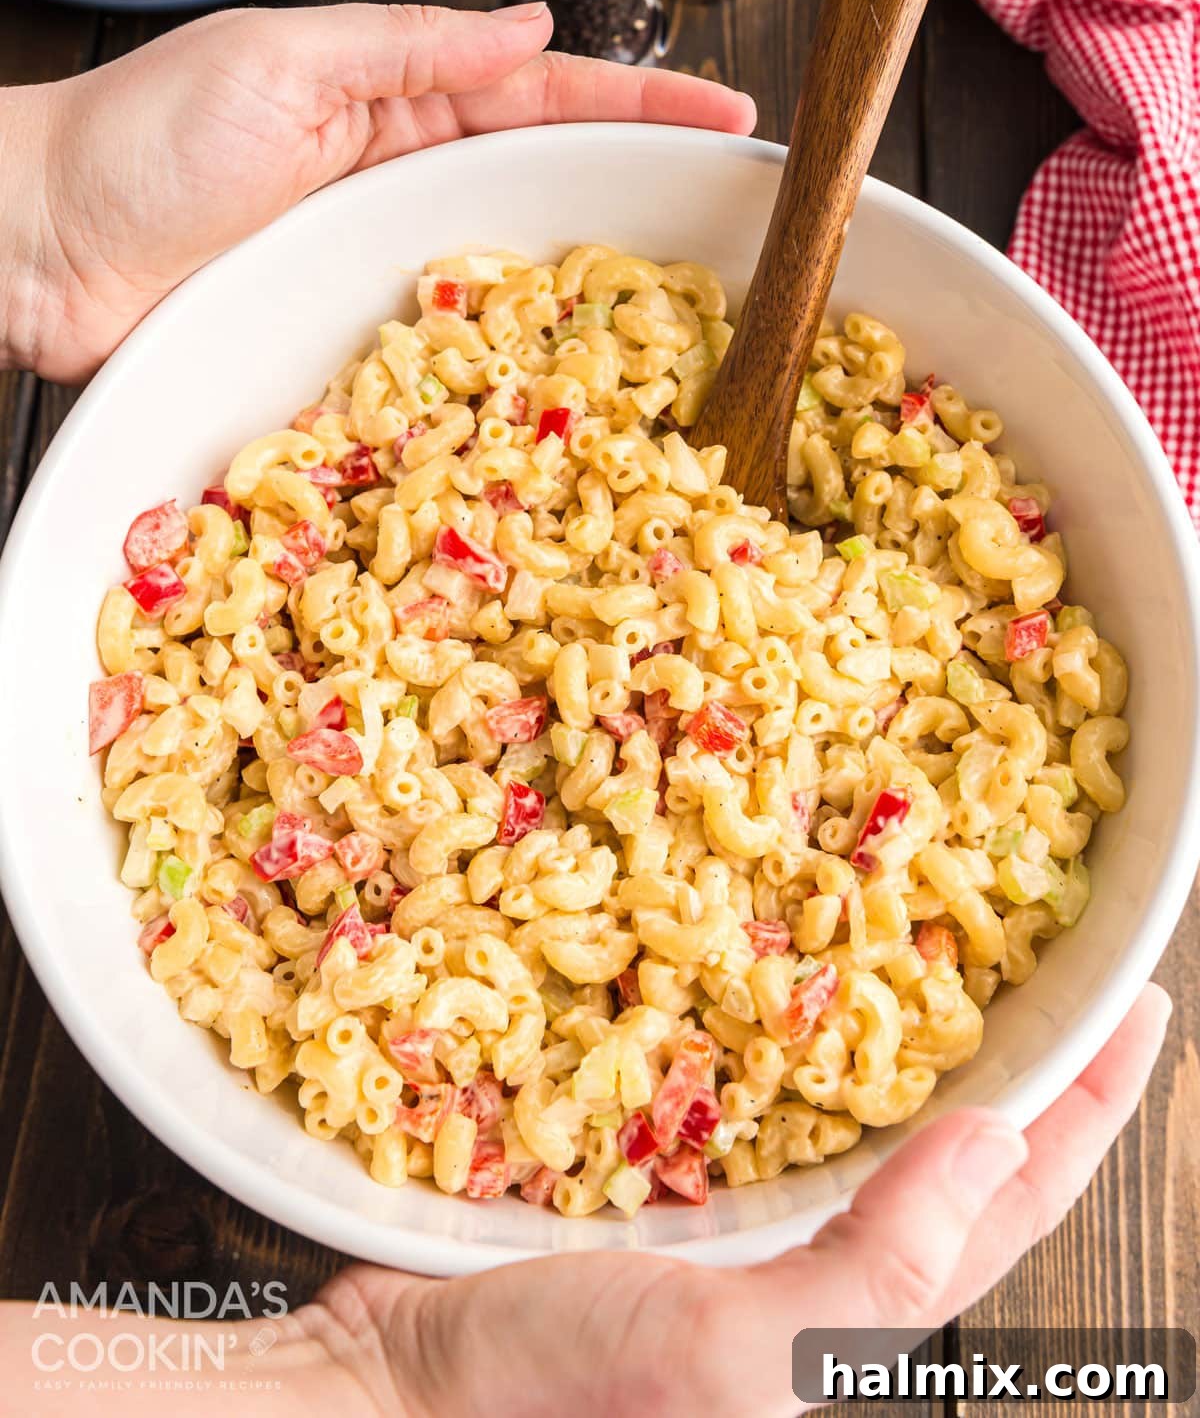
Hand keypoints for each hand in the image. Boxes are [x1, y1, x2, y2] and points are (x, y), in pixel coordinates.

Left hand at [3, 2, 754, 381]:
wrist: (38, 243)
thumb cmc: (138, 139)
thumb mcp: (283, 60)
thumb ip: (408, 48)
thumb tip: (527, 34)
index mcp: (387, 97)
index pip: (540, 94)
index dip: (636, 106)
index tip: (726, 120)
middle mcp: (392, 183)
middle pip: (541, 186)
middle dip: (638, 197)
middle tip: (736, 224)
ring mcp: (372, 268)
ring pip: (503, 271)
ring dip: (585, 290)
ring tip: (679, 314)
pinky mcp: (342, 340)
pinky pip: (441, 347)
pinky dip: (500, 361)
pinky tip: (556, 382)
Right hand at [294, 987, 1169, 1417]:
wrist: (395, 1398)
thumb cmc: (561, 1397)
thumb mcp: (735, 1353)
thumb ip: (874, 1270)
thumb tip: (999, 1141)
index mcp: (856, 1327)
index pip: (1014, 1207)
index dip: (1088, 1108)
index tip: (1141, 1001)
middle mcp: (818, 1281)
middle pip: (957, 1159)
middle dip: (1017, 1061)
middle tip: (1056, 949)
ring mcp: (745, 1238)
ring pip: (866, 1123)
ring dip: (914, 1038)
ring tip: (943, 943)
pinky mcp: (672, 1197)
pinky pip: (766, 1107)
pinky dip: (798, 1041)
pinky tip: (791, 982)